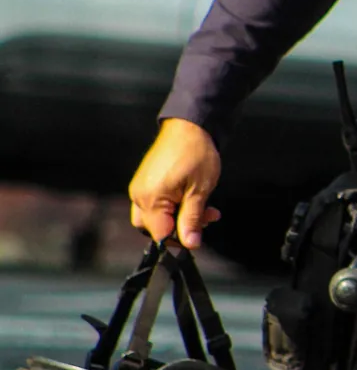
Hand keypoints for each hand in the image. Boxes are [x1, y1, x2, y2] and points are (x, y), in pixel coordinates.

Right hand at [128, 119, 221, 249]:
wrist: (191, 125)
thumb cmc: (196, 154)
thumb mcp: (199, 191)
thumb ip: (192, 219)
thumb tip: (190, 244)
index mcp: (150, 199)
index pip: (160, 235)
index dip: (180, 240)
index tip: (198, 235)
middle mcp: (139, 195)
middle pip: (154, 228)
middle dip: (180, 229)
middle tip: (204, 219)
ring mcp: (141, 188)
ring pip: (156, 217)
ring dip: (179, 218)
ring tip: (205, 209)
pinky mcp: (147, 182)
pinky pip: (156, 204)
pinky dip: (174, 206)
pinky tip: (194, 200)